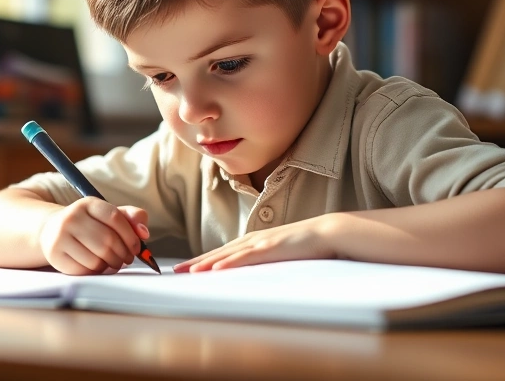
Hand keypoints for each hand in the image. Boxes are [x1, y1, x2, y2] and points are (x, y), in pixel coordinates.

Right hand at [39, 197, 149, 274]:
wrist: (51, 230)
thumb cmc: (88, 225)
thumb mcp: (107, 215)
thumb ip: (131, 218)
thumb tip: (144, 232)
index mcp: (87, 204)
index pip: (115, 218)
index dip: (131, 236)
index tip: (137, 247)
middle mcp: (71, 217)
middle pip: (108, 240)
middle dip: (123, 254)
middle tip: (127, 259)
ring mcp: (60, 236)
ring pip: (97, 258)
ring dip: (111, 265)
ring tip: (113, 262)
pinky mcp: (55, 255)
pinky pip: (85, 270)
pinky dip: (97, 271)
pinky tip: (98, 265)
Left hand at [174, 214, 338, 272]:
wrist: (328, 232)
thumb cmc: (306, 244)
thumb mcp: (279, 253)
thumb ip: (265, 259)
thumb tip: (253, 273)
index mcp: (254, 242)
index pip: (222, 253)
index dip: (202, 261)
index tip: (185, 269)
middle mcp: (253, 240)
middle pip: (219, 253)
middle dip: (196, 262)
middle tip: (176, 271)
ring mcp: (261, 242)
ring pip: (228, 254)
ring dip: (207, 263)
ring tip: (189, 271)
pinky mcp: (271, 248)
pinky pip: (246, 257)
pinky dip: (229, 263)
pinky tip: (215, 269)